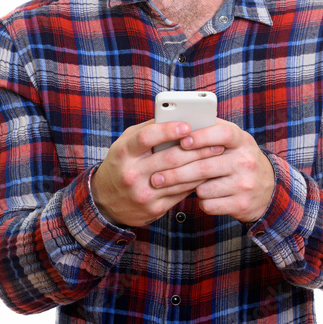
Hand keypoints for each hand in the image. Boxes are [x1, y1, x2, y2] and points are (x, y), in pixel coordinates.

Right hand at [90, 120, 224, 226]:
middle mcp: (131, 173)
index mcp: (123, 152)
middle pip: (170, 159)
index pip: (147, 137)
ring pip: (180, 178)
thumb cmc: (121, 164)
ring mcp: (143, 193)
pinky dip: (196, 182)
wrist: (104, 201)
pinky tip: (207, 173)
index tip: (188, 125)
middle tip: (217, 142)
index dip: (168, 130)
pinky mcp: (153, 208)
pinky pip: (181, 193)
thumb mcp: (125, 143)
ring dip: (202, 166)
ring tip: (218, 156)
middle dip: (197, 149)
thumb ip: (148, 130)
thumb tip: (176, 115)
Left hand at [150, 119, 274, 222]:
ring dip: (188, 189)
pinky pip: (209, 204)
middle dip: (176, 173)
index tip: (182, 141)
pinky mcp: (241, 204)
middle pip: (204, 167)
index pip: (223, 134)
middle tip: (156, 178)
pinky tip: (204, 196)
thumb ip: (212, 131)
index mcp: (242, 141)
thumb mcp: (234, 142)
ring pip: (203, 188)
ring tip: (184, 185)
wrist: (268, 189)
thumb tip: (178, 124)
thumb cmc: (240, 159)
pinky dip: (202, 202)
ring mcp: (245, 184)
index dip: (201, 137)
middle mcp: (246, 161)